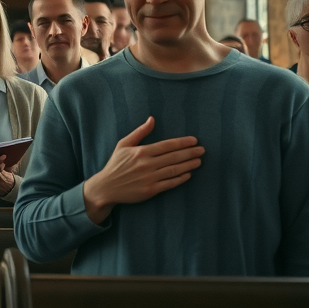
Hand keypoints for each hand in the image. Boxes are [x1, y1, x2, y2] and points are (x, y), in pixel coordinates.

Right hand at [83, 116, 203, 223]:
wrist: (106, 187)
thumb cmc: (115, 164)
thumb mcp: (123, 144)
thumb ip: (139, 132)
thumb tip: (152, 119)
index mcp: (141, 151)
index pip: (167, 145)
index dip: (182, 142)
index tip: (194, 140)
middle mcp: (147, 164)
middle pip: (174, 157)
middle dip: (190, 153)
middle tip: (202, 150)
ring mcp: (150, 178)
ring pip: (174, 170)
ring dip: (189, 165)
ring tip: (199, 161)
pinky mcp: (151, 190)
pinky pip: (170, 183)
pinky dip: (181, 178)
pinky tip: (189, 174)